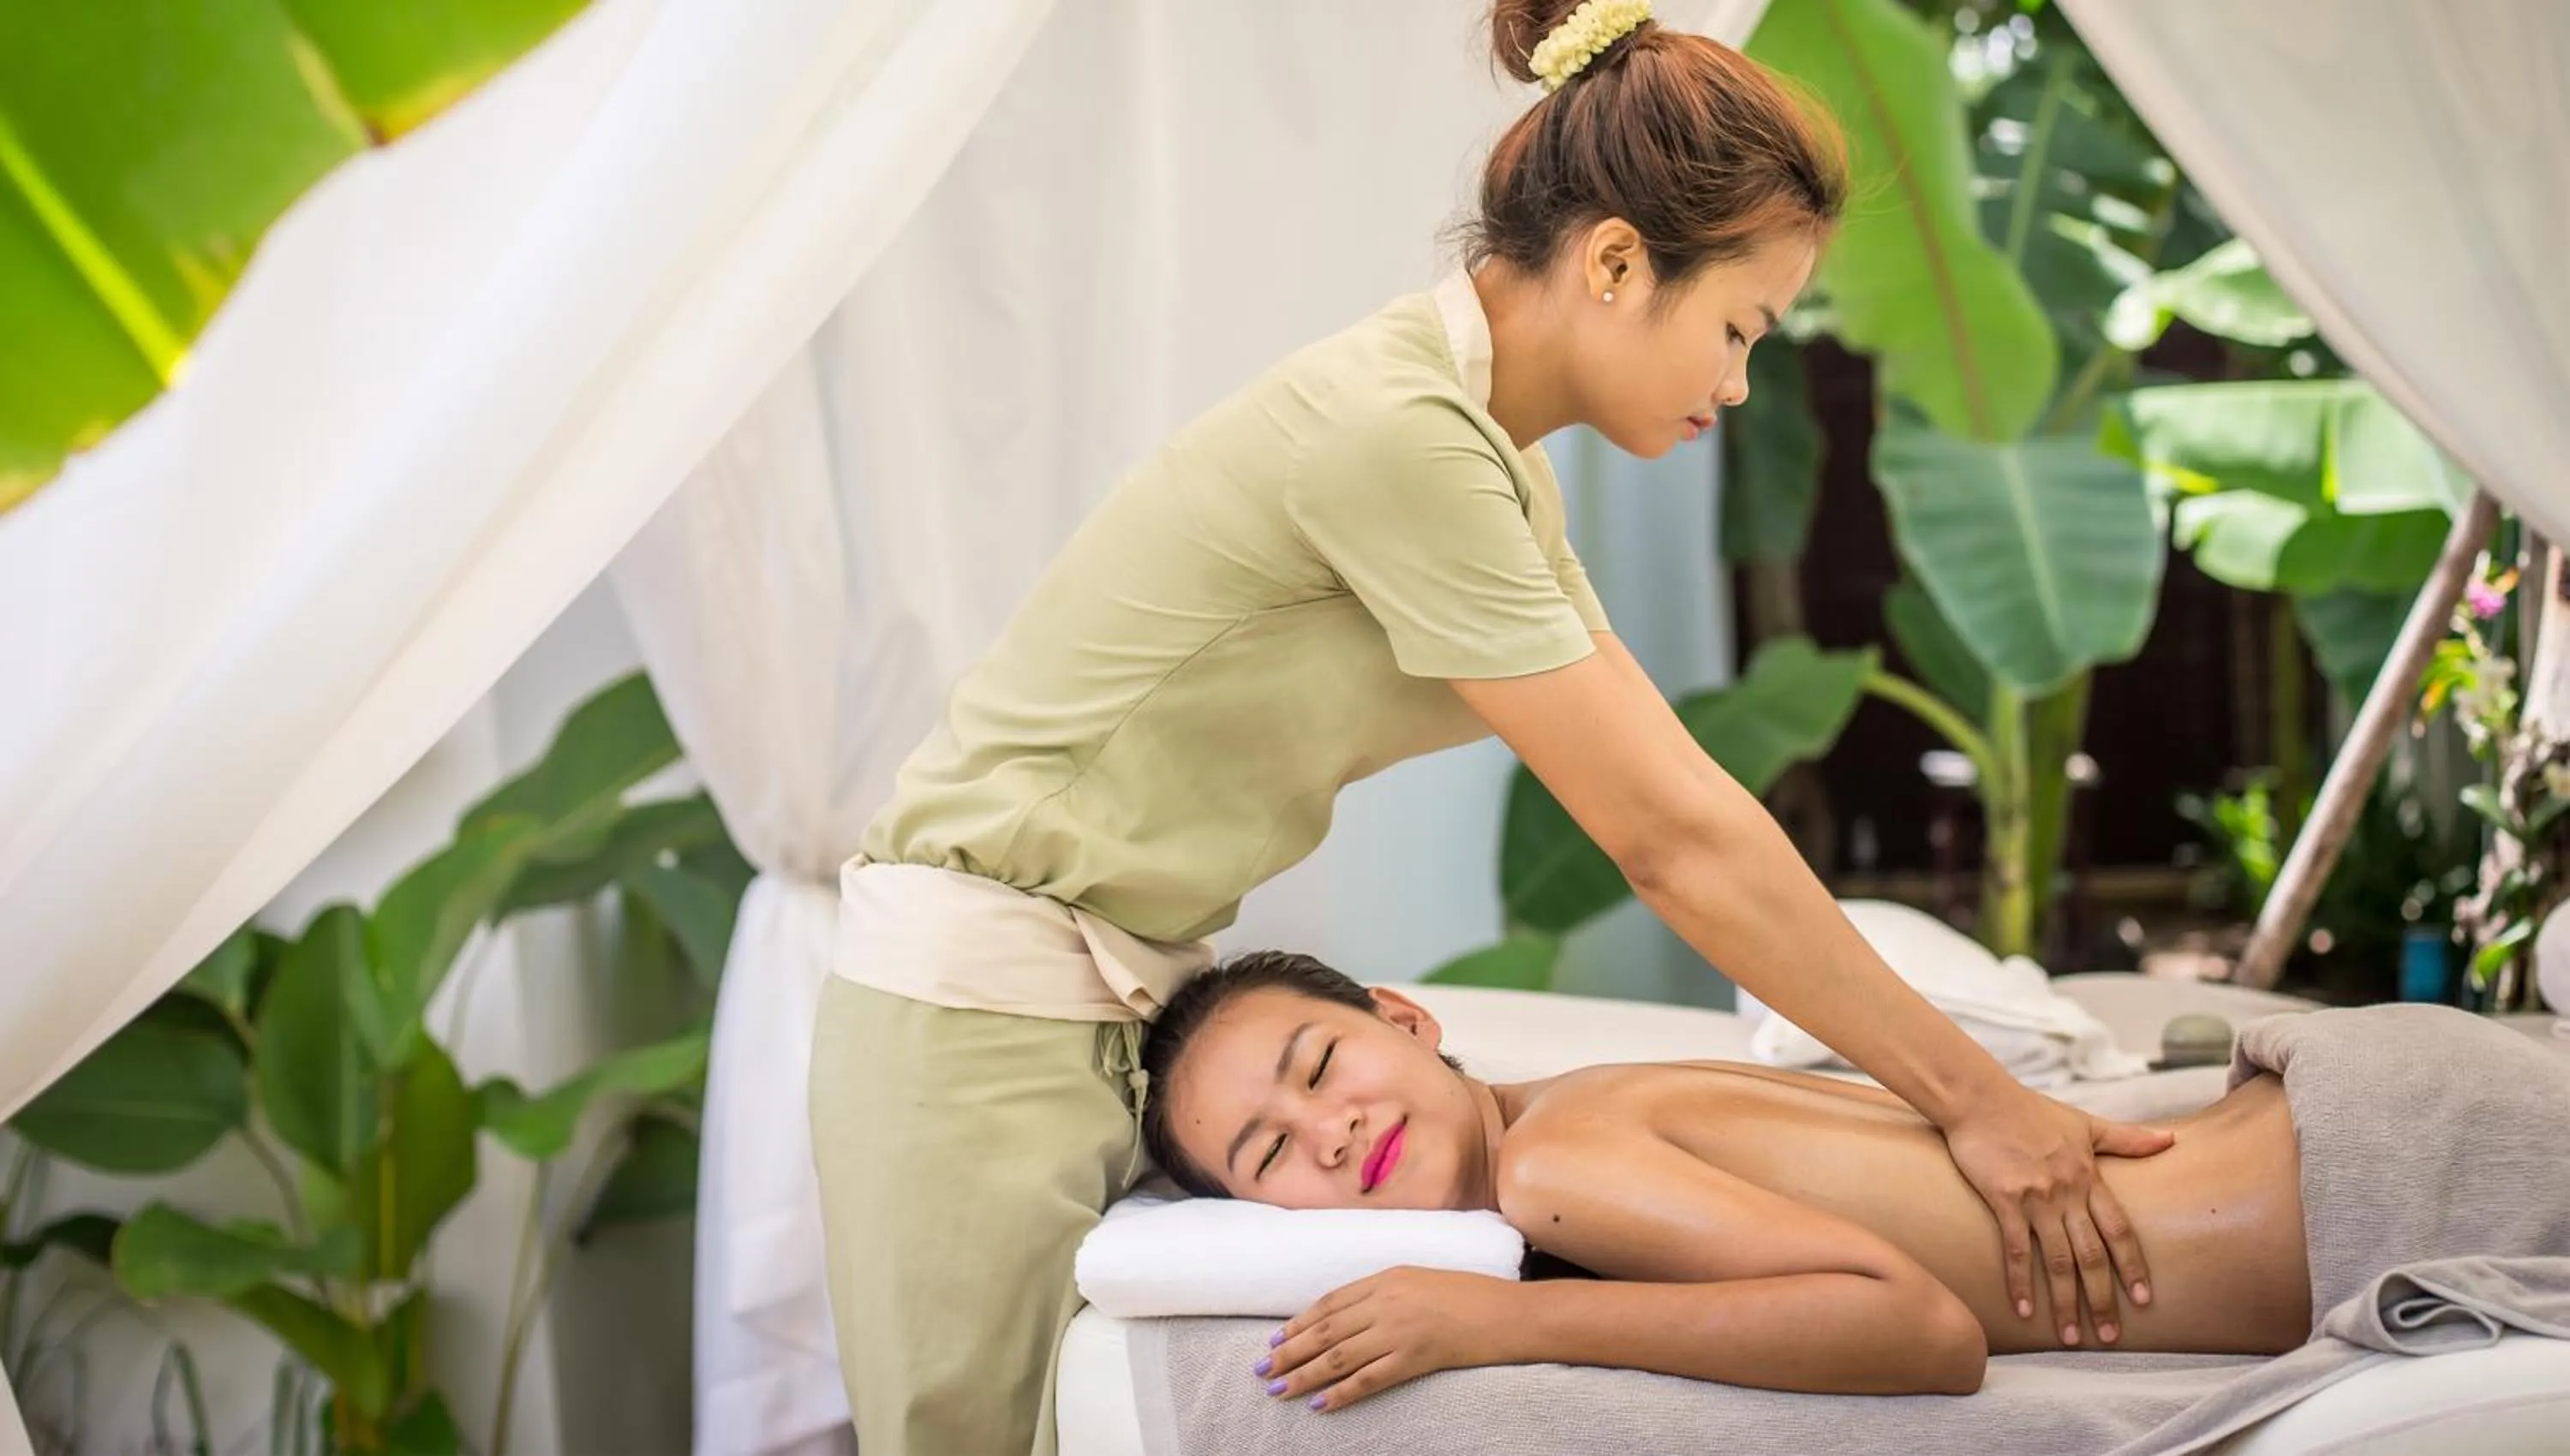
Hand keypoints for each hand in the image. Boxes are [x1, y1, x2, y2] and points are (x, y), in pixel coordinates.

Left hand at [1256, 1267, 1518, 1412]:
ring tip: (1278, 1389)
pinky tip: (1320, 1405)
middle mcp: (1387, 1302)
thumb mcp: (1421, 1280)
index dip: (1299, 1322)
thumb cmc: (1470, 1295)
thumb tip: (1347, 1317)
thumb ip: (1384, 1292)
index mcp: (1387, 1277)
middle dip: (1290, 1350)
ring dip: (1304, 1375)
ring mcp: (1400, 1331)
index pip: (1330, 1303)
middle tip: (1263, 1369)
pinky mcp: (1415, 1358)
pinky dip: (1341, 1394)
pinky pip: (1369, 1380)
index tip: (1276, 1339)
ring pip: (1338, 1356)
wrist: (1510, 1314)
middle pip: (1326, 1330)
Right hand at [1942, 1089, 2173, 1345]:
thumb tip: (2172, 1141)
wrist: (1981, 1098)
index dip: (2132, 1266)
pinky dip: (2020, 1282)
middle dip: (2103, 1299)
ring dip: (2066, 1302)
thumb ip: (2127, 1138)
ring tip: (2071, 1337)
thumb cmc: (2030, 1110)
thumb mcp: (2084, 1124)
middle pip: (2093, 1255)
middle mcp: (2068, 1193)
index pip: (2120, 1230)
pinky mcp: (2004, 1200)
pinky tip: (2024, 1311)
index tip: (2143, 1300)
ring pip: (2058, 1260)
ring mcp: (2037, 1198)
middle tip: (2109, 1336)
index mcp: (2090, 1177)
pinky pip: (2017, 1249)